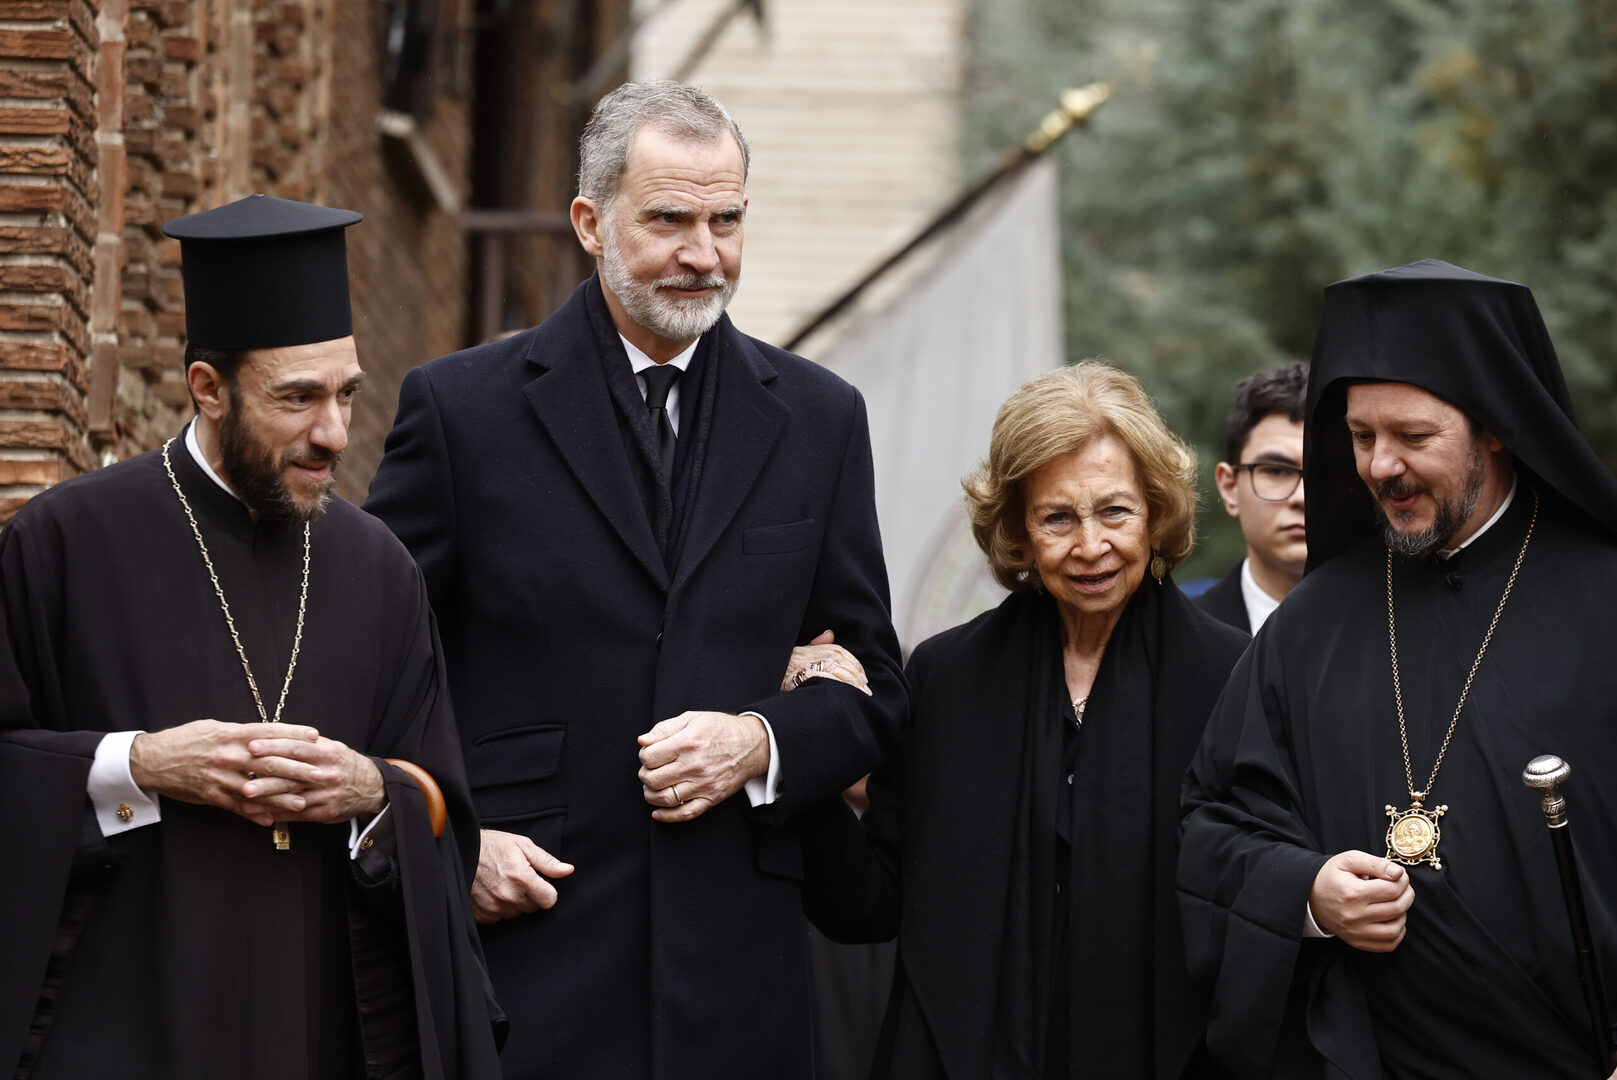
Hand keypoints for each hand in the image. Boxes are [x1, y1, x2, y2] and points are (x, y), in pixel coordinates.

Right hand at [129, 720, 319, 826]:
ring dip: (282, 797)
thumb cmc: (185, 740)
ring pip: (257, 788)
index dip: (293, 734)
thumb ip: (241, 733)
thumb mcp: (214, 728)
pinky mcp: (211, 795)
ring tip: (304, 802)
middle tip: (321, 773)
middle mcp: (228, 755)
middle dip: (299, 768)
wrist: (151, 760)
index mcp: (230, 734)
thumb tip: (267, 735)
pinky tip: (273, 819)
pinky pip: (237, 807)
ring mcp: (220, 777)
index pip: (268, 733)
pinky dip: (255, 814)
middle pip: (270, 762)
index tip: (315, 736)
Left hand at [242, 733, 387, 823]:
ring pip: (292, 798)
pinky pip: (298, 815)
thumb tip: (273, 735)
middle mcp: (327, 773)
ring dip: (267, 801)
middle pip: (292, 775)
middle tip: (242, 781)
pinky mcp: (325, 812)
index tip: (252, 746)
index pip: (297, 748)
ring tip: (244, 802)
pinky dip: (279, 814)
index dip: (274, 747)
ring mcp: (326, 794)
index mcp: (327, 753)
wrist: (372, 786)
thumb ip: (306, 743)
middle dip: (265, 779)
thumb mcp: (331, 747)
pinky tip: (261, 814)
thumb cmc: (343, 764)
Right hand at [471, 828, 574, 922]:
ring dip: (515, 903)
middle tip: (519, 879)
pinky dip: (500, 908)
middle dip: (531, 896)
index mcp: (522, 878)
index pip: (550, 901)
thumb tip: (568, 870)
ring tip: (504, 883)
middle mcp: (508, 896)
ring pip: (517, 914)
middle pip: (534, 908)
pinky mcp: (481, 915)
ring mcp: (493, 907)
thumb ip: (547, 862)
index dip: (548, 891)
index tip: (540, 882)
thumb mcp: (523, 845)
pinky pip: (500, 918)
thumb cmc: (493, 846)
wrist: (460, 852)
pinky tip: (493, 891)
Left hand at [637, 711, 768, 821]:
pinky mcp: (712, 797)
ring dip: (651, 795)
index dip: (644, 756)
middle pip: (653, 779)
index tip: (649, 755)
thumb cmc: (721, 729)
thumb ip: (664, 728)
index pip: (649, 757)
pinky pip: (685, 813)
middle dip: (645, 776)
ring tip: (653, 787)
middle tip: (649, 771)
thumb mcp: (692, 718)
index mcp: (687, 742)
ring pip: (665, 798)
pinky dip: (667, 816)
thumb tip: (642, 741)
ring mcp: (704, 784)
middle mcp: (694, 765)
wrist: (752, 744)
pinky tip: (658, 812)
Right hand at [781, 630, 870, 694]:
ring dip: (851, 683)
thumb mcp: (801, 650)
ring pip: (839, 671)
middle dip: (857, 677)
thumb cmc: (786, 664)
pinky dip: (838, 685)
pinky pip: (828, 679)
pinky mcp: (806, 675)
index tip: (863, 678)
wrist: (771, 672)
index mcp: (818, 648)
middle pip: (844, 663)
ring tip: (860, 694)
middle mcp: (816, 654)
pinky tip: (845, 693)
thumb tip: (830, 633)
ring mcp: (811, 664)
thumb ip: (817, 643)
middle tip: (866, 690)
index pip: (843, 654)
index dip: (855, 666)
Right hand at [1309, 849, 1414, 951]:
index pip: (1392, 889)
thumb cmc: (1331, 876)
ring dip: (1403, 914)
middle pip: (1397, 908)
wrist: (1310, 897)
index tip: (1399, 875)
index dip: (1403, 880)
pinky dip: (1397, 933)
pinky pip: (1388, 944)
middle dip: (1407, 894)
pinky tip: (1392, 919)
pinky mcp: (1357, 942)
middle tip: (1403, 887)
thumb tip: (1398, 873)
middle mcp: (1354, 916)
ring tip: (1397, 902)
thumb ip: (1375, 863)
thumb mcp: (1349, 860)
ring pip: (1395, 929)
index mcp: (1352, 893)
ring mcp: (1355, 932)